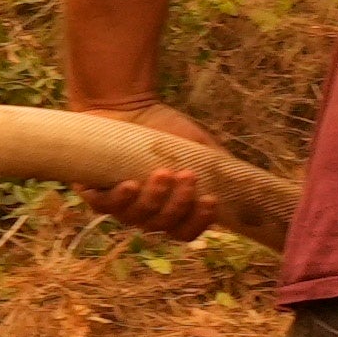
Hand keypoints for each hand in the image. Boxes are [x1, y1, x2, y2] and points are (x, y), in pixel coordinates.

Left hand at [78, 100, 231, 240]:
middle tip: (187, 176)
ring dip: (154, 199)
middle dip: (178, 205)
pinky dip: (120, 199)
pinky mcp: (93, 190)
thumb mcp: (198, 146)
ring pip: (136, 219)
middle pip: (162, 226)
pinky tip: (132, 184)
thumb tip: (245, 185)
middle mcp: (144, 212)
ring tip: (163, 173)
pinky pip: (104, 207)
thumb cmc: (165, 128)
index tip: (210, 200)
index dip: (198, 223)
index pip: (184, 232)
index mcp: (169, 207)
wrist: (128, 105)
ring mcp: (118, 204)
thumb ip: (217, 167)